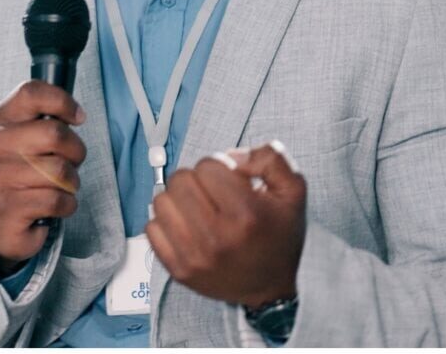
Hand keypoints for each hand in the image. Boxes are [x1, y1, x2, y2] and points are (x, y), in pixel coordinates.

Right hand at [0, 80, 86, 275]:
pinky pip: (56, 199)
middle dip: (75, 150)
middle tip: (71, 161)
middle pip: (54, 133)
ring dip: (71, 181)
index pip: (30, 93)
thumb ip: (51, 118)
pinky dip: (66, 204)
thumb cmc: (28, 171)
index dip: (62, 102)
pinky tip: (54, 206)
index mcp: (0, 121)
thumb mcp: (34, 138)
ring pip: (59, 170)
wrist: (4, 219)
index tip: (77, 118)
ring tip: (59, 186)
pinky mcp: (7, 208)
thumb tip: (76, 114)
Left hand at [146, 141, 306, 307]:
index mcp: (247, 214)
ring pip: (162, 201)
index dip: (219, 166)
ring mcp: (195, 256)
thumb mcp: (293, 190)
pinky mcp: (179, 270)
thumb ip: (269, 159)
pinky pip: (152, 228)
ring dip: (178, 198)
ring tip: (198, 207)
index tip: (229, 180)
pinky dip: (166, 221)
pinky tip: (186, 225)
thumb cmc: (280, 236)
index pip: (207, 166)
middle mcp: (219, 237)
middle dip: (196, 179)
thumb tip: (231, 156)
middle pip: (180, 180)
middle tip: (212, 192)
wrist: (271, 288)